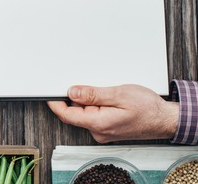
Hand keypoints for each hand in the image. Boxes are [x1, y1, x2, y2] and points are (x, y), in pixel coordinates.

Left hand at [47, 84, 178, 142]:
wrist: (165, 119)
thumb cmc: (148, 108)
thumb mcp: (119, 94)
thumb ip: (93, 94)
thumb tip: (72, 92)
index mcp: (98, 123)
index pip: (67, 115)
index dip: (55, 103)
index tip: (48, 92)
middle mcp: (98, 131)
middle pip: (74, 114)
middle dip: (74, 98)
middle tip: (81, 84)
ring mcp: (103, 131)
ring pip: (84, 114)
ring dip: (86, 101)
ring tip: (103, 91)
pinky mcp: (108, 129)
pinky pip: (93, 116)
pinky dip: (94, 106)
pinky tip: (106, 98)